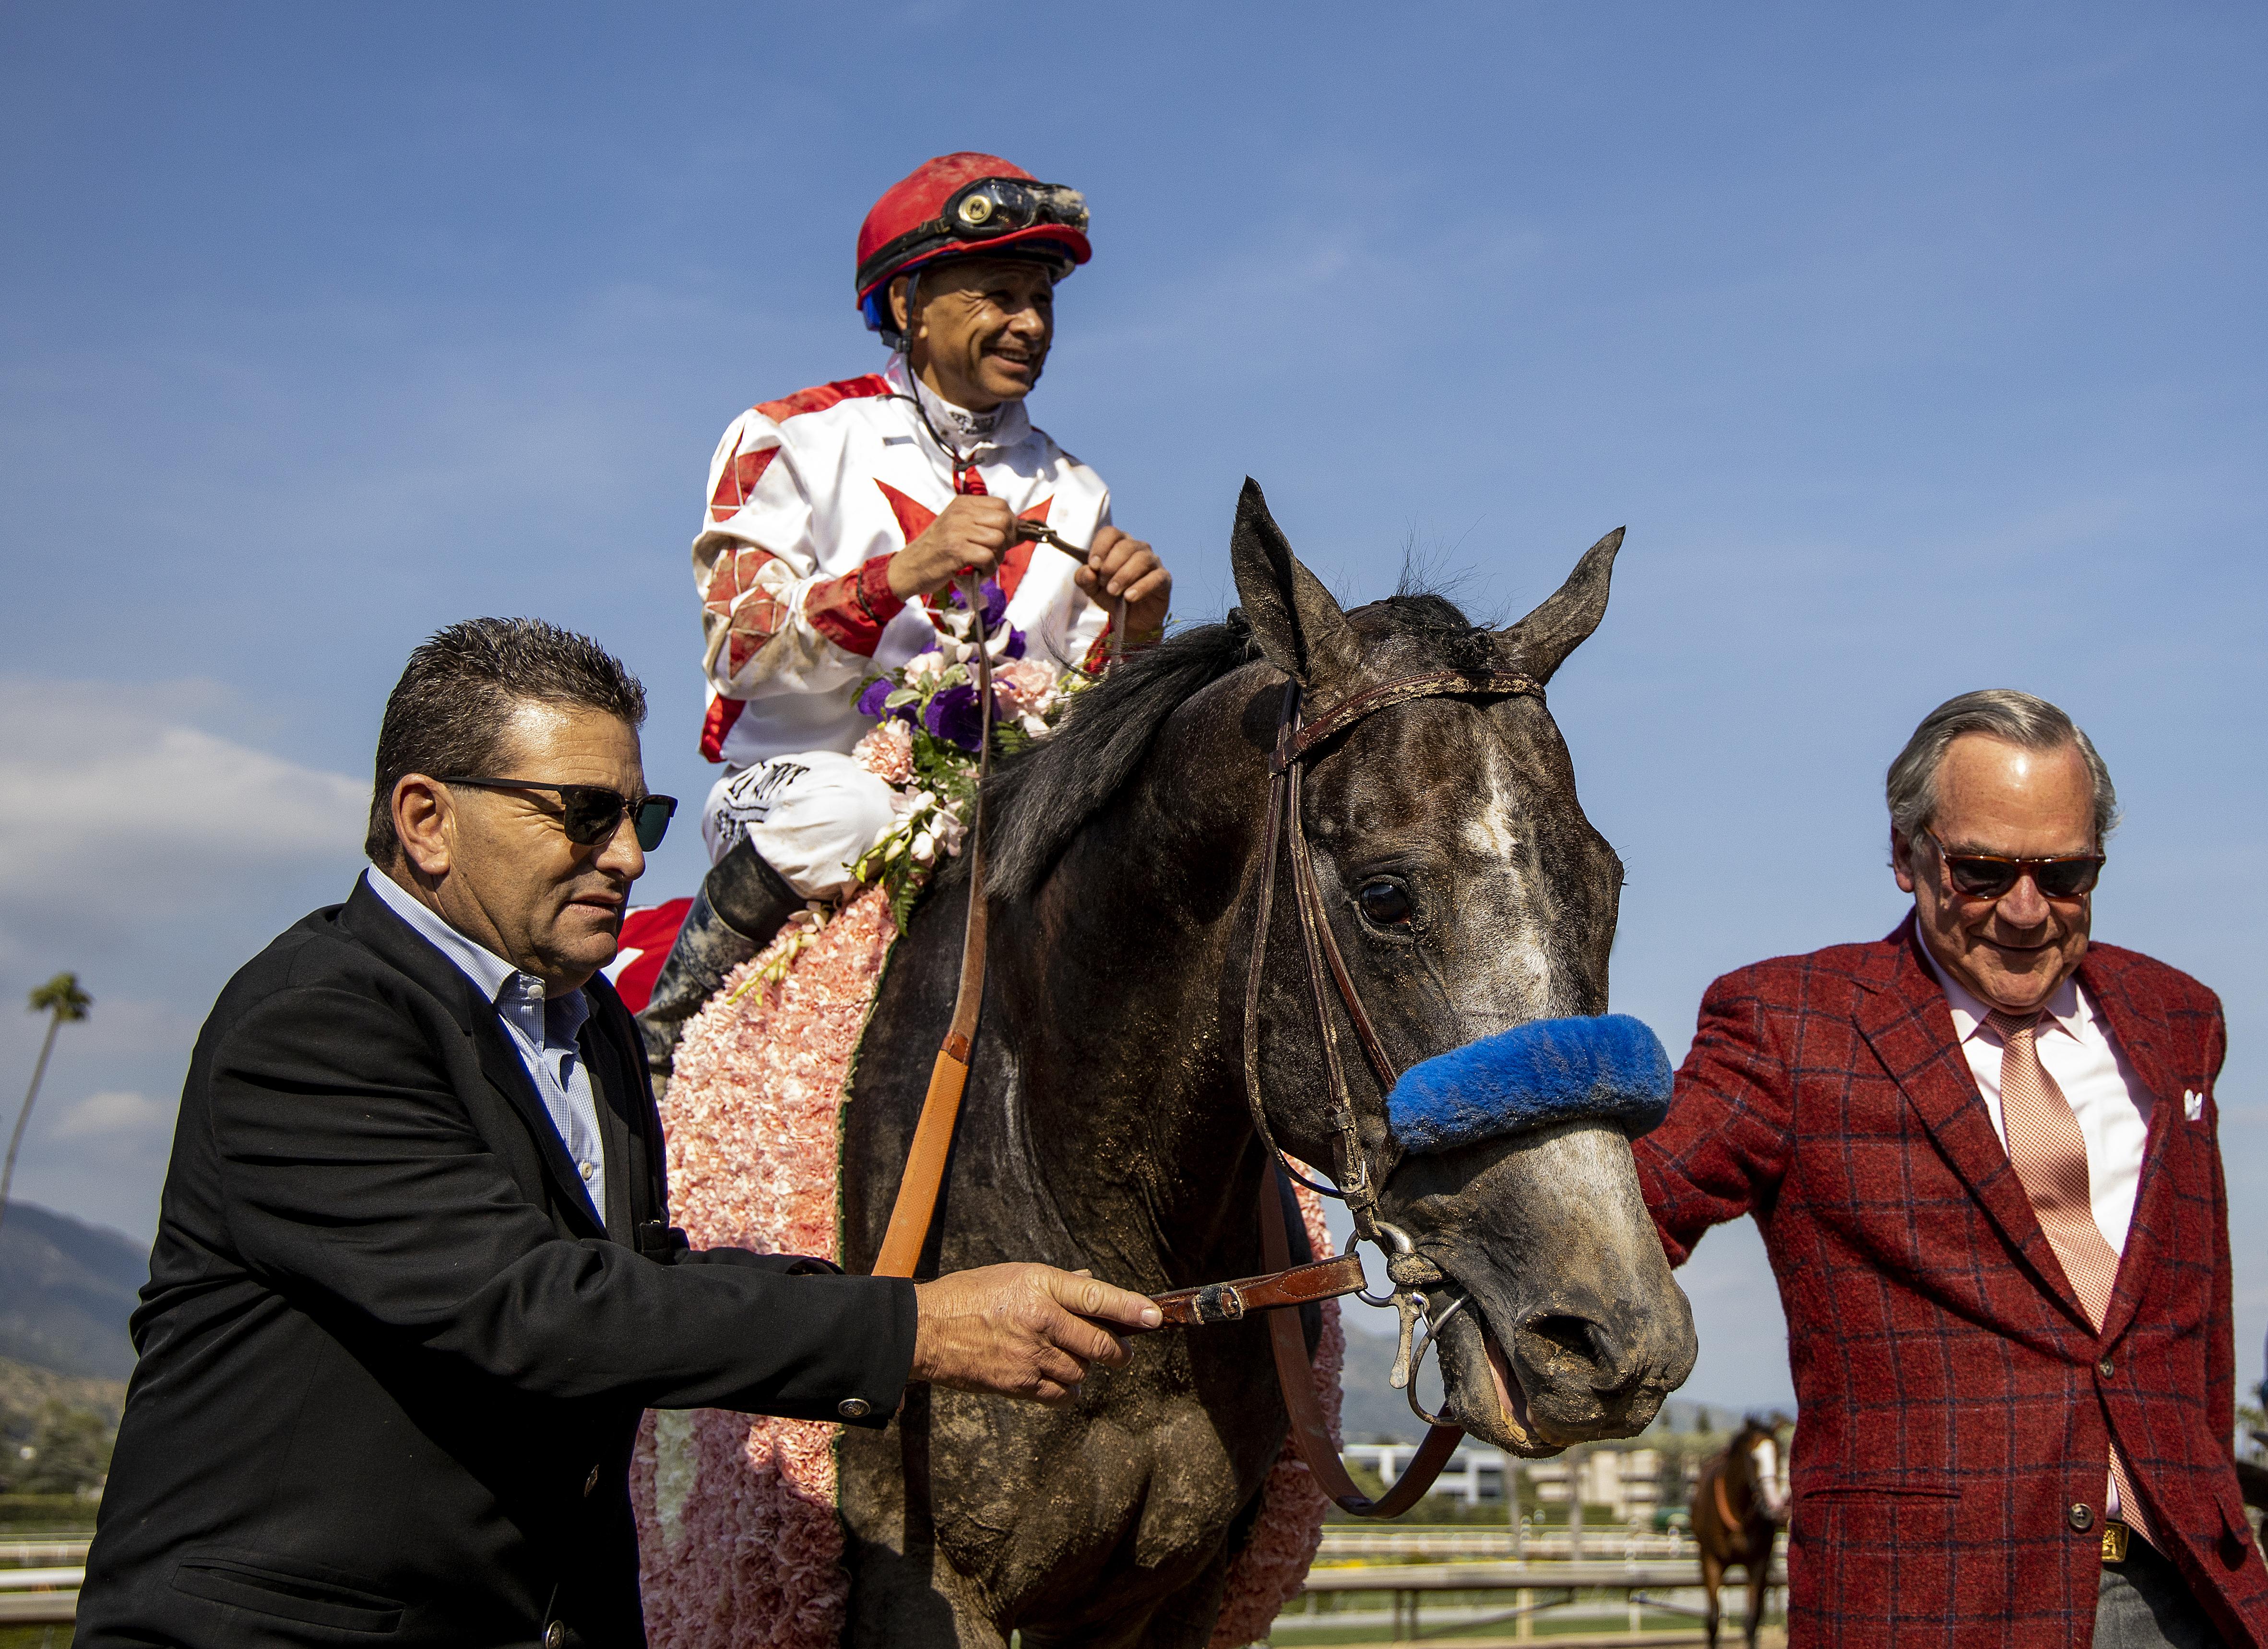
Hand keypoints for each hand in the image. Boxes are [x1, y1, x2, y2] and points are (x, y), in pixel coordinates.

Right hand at [888, 495, 1012, 599]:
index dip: (1010, 524)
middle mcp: (960, 513)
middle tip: (994, 554)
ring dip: (997, 558)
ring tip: (984, 564)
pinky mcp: (956, 550)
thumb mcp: (960, 528)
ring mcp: (957, 530)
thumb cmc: (938, 550)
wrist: (910, 567)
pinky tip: (978, 572)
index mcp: (963, 504)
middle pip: (1004, 521)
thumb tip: (1023, 529)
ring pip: (998, 540)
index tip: (1003, 539)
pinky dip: (989, 569)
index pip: (1001, 505)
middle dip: (1007, 541)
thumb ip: (987, 525)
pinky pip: (988, 557)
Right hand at [910, 1263, 1161, 1404]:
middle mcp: (1040, 1319)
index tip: (1155, 1317)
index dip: (1131, 1308)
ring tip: (1069, 1359)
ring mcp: (1029, 1354)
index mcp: (1039, 1284)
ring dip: (1084, 1369)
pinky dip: (1067, 1392)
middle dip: (1118, 1351)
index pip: (1098, 1296)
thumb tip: (1091, 1282)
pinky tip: (1060, 1381)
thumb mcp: (1013, 1275)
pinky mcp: (1017, 1384)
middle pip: (1098, 1343)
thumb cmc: (970, 1295)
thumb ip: (1056, 1283)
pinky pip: (1061, 1395)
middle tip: (1123, 1352)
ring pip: (1081, 1371)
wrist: (926, 1330)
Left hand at [1075, 527, 1170, 641]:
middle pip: (1125, 546)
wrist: (1131, 618)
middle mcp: (1138, 548)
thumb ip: (1085, 579)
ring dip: (1124, 575)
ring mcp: (1153, 562)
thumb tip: (1088, 571)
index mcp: (1119, 544)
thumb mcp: (1093, 589)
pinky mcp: (1164, 579)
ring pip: (1141, 559)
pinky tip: (1129, 597)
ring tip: (1113, 591)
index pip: (1111, 533)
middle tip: (1103, 584)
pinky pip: (1156, 578)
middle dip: (1111, 565)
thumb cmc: (1112, 595)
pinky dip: (1141, 587)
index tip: (1093, 565)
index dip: (1100, 547)